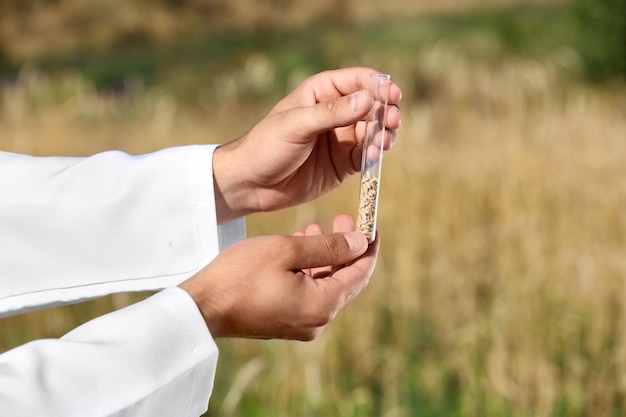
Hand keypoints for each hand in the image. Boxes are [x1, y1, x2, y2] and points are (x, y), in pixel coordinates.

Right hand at [179, 215, 378, 339]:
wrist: (202, 308)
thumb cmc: (240, 275)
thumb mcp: (287, 250)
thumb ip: (328, 246)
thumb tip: (360, 242)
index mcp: (322, 305)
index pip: (360, 273)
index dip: (368, 247)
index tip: (370, 224)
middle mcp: (317, 321)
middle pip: (344, 280)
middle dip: (344, 248)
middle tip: (340, 218)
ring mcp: (301, 325)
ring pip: (325, 285)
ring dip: (324, 256)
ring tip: (313, 226)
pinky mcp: (285, 323)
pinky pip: (308, 294)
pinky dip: (309, 271)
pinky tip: (298, 249)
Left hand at [213, 67, 401, 222]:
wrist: (251, 184)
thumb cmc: (265, 146)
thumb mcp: (296, 125)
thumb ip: (331, 112)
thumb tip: (366, 99)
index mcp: (321, 92)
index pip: (357, 81)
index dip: (378, 86)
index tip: (392, 95)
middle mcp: (335, 112)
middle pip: (372, 106)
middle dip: (385, 112)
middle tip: (392, 122)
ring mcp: (341, 138)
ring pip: (373, 132)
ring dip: (383, 135)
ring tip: (383, 143)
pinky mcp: (343, 163)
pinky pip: (366, 155)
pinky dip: (374, 155)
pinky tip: (374, 157)